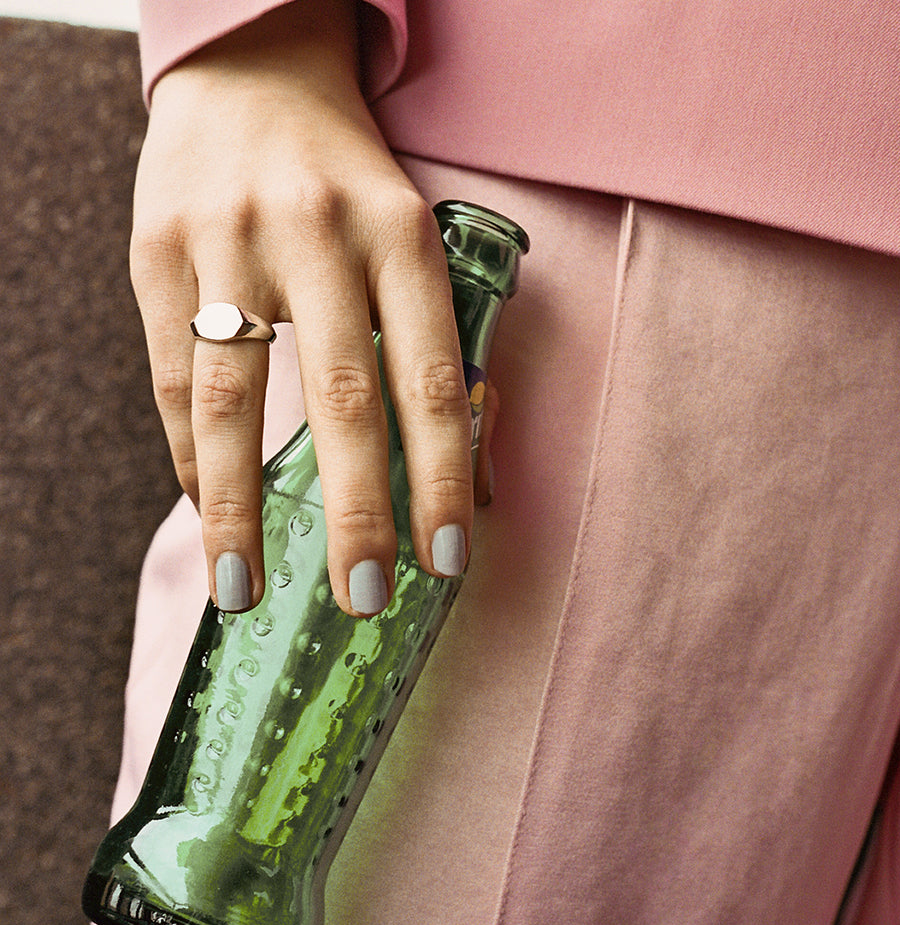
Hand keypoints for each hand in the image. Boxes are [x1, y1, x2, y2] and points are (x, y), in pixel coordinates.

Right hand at [131, 0, 473, 616]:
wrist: (250, 73)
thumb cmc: (349, 182)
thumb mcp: (409, 238)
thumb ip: (432, 345)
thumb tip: (462, 480)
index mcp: (401, 235)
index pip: (431, 380)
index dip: (441, 480)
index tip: (445, 564)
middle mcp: (316, 237)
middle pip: (341, 401)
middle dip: (355, 515)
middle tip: (364, 597)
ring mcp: (227, 244)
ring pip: (230, 402)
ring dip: (241, 511)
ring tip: (246, 590)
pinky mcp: (157, 255)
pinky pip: (169, 380)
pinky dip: (190, 459)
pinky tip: (211, 513)